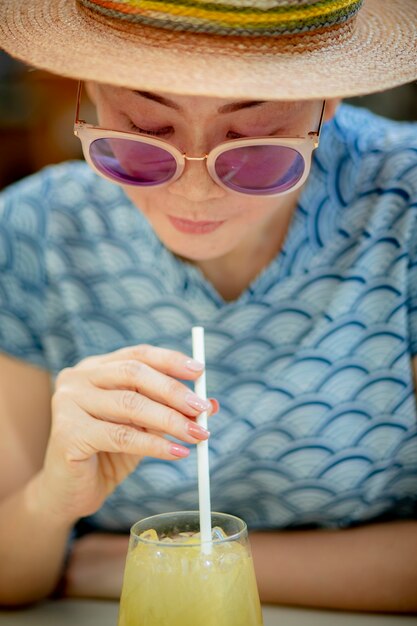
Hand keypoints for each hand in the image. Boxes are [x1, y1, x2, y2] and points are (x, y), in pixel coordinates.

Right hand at [38, 345, 216, 524]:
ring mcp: (68, 403)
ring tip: (198, 434)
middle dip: (173, 391)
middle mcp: (77, 378)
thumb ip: (170, 410)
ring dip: (170, 420)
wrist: (69, 492)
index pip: (137, 355)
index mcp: (95, 368)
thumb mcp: (143, 426)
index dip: (170, 360)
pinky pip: (121, 437)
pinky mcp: (68, 433)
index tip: (200, 371)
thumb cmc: (108, 454)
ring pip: (130, 405)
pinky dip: (154, 445)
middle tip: (201, 408)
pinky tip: (177, 452)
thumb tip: (211, 404)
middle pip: (134, 374)